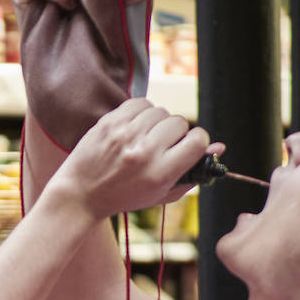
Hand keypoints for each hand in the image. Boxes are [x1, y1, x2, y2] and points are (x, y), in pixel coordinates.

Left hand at [47, 98, 213, 219]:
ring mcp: (125, 134)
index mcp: (160, 172)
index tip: (188, 148)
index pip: (198, 141)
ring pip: (161, 111)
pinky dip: (143, 113)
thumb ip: (193, 172)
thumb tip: (219, 146)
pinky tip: (135, 127)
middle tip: (163, 147)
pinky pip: (141, 103)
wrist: (81, 193)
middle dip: (176, 134)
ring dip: (159, 123)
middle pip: (180, 123)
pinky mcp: (110, 122)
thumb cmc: (125, 196)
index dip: (197, 143)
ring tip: (146, 138)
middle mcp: (144, 151)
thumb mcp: (162, 193)